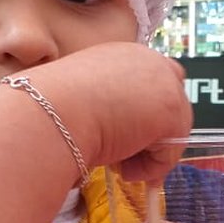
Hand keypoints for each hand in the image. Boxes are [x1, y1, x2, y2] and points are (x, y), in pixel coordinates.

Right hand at [23, 42, 191, 183]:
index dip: (147, 113)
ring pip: (172, 132)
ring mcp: (165, 85)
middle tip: (122, 156)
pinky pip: (169, 153)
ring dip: (147, 154)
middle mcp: (150, 61)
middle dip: (153, 135)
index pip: (157, 81)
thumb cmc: (54, 108)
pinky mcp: (172, 113)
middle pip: (173, 105)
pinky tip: (121, 167)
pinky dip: (148, 168)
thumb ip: (115, 102)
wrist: (50, 113)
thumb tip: (130, 130)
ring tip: (115, 163)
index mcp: (126, 54)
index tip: (126, 135)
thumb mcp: (87, 97)